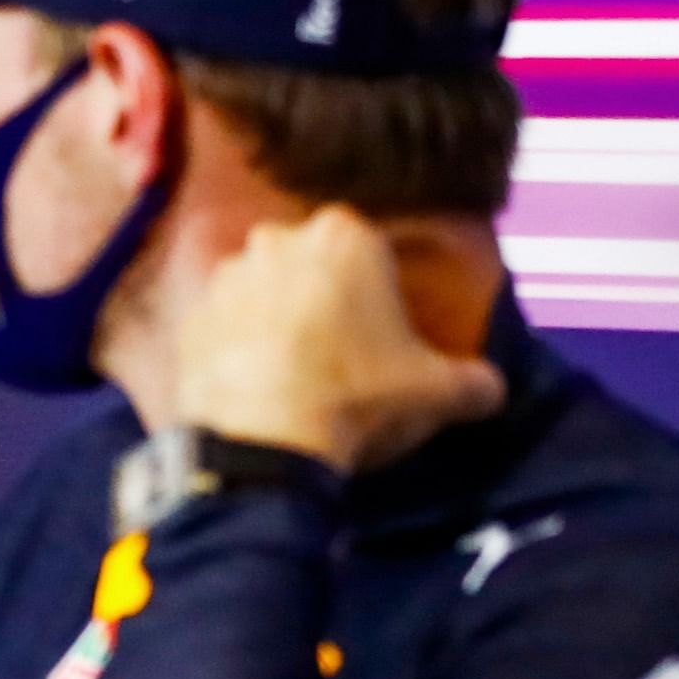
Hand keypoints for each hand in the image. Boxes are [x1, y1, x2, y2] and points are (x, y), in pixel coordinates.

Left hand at [171, 206, 505, 472]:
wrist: (263, 443)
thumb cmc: (360, 398)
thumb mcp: (438, 392)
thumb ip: (474, 382)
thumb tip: (491, 390)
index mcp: (344, 236)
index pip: (367, 246)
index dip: (375, 286)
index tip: (380, 326)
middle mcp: (277, 241)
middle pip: (307, 262)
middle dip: (318, 293)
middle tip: (336, 348)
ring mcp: (224, 279)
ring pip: (258, 290)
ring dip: (270, 317)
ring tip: (290, 370)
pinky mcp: (187, 322)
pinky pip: (220, 328)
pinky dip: (232, 348)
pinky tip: (251, 384)